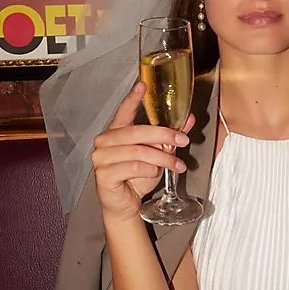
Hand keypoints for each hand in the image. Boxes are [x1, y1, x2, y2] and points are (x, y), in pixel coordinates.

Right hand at [92, 81, 194, 222]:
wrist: (125, 204)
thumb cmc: (137, 176)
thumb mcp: (158, 154)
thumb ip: (169, 136)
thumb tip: (188, 119)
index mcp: (116, 131)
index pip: (124, 111)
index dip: (133, 98)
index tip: (143, 85)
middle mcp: (105, 141)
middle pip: (137, 132)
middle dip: (164, 135)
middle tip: (183, 140)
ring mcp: (101, 158)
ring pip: (138, 151)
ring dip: (162, 158)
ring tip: (176, 165)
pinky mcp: (103, 175)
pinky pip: (132, 167)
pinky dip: (149, 170)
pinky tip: (155, 174)